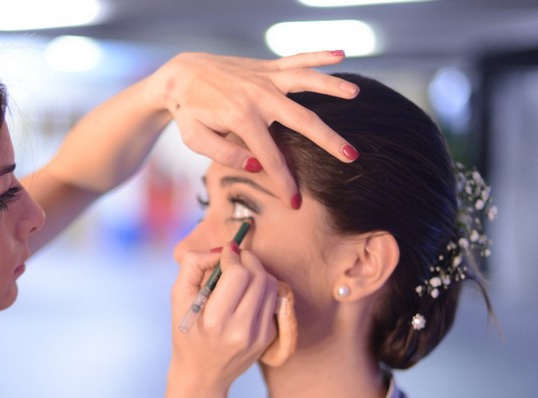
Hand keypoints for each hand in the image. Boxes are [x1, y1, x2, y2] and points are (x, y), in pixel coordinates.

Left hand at [152, 50, 358, 205]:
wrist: (181, 75)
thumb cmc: (189, 112)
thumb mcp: (195, 140)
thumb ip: (224, 154)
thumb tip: (256, 165)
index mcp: (241, 118)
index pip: (271, 157)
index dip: (284, 182)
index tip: (295, 203)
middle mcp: (258, 95)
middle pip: (302, 120)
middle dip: (328, 141)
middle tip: (350, 157)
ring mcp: (265, 78)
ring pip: (306, 81)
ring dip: (332, 86)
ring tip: (357, 94)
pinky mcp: (266, 67)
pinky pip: (296, 59)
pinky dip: (318, 55)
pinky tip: (341, 54)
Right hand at [168, 244, 278, 397]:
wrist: (203, 374)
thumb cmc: (187, 333)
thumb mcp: (178, 299)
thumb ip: (192, 266)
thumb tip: (220, 249)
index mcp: (215, 321)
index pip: (237, 274)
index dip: (232, 256)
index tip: (225, 252)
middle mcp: (241, 330)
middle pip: (258, 276)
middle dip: (247, 259)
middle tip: (234, 258)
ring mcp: (258, 335)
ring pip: (270, 285)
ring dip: (256, 271)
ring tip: (240, 274)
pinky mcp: (268, 336)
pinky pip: (272, 299)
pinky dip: (261, 289)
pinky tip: (246, 293)